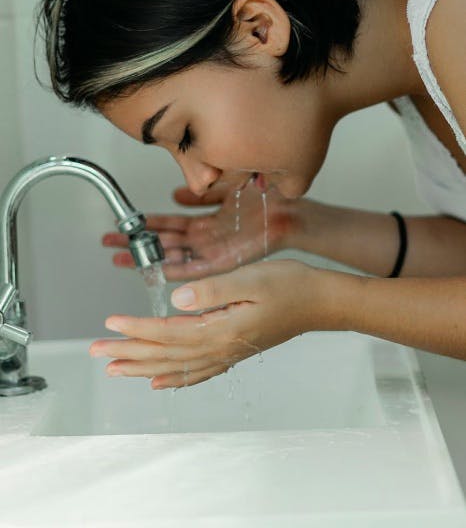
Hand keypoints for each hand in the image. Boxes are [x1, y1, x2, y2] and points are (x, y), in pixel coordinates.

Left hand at [89, 259, 329, 388]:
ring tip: (116, 368)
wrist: (320, 301)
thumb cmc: (290, 285)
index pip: (168, 332)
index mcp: (222, 329)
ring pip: (176, 367)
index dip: (137, 328)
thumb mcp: (251, 278)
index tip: (110, 323)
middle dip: (129, 352)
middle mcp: (221, 347)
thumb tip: (176, 301)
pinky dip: (176, 379)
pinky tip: (160, 382)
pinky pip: (198, 372)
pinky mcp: (235, 351)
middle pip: (165, 355)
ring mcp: (228, 353)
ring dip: (143, 368)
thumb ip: (213, 290)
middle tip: (97, 351)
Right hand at [102, 183, 301, 280]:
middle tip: (109, 245)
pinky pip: (196, 269)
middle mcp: (206, 239)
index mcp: (206, 223)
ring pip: (173, 257)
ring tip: (122, 258)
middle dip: (136, 244)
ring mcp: (213, 251)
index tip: (123, 226)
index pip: (168, 225)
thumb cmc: (264, 199)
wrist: (290, 210)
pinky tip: (158, 271)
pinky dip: (177, 270)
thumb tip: (176, 192)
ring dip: (148, 258)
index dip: (145, 225)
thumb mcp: (224, 188)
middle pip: (164, 243)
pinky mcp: (225, 262)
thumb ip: (200, 193)